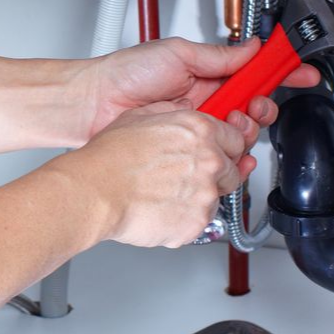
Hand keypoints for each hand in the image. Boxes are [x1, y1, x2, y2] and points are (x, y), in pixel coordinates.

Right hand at [62, 102, 255, 247]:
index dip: (226, 147)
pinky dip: (184, 219)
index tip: (218, 153)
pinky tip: (162, 209)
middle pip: (233, 170)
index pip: (237, 138)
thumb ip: (172, 112)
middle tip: (186, 177)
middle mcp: (210, 160)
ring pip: (217, 198)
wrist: (95, 192)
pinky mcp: (197, 223)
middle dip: (215, 174)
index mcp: (200, 130)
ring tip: (166, 194)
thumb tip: (181, 111)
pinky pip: (199, 222)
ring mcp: (205, 194)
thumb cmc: (110, 158)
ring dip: (198, 198)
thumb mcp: (141, 116)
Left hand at [84, 37, 320, 139]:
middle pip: (255, 106)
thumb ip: (220, 56)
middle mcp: (208, 101)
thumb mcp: (178, 53)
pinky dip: (234, 157)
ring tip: (228, 124)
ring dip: (245, 130)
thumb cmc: (125, 75)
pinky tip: (231, 153)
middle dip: (263, 107)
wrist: (94, 106)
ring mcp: (199, 126)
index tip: (301, 71)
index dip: (281, 72)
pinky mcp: (190, 149)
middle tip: (252, 107)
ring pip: (242, 134)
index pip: (254, 72)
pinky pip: (222, 156)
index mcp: (208, 74)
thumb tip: (252, 47)